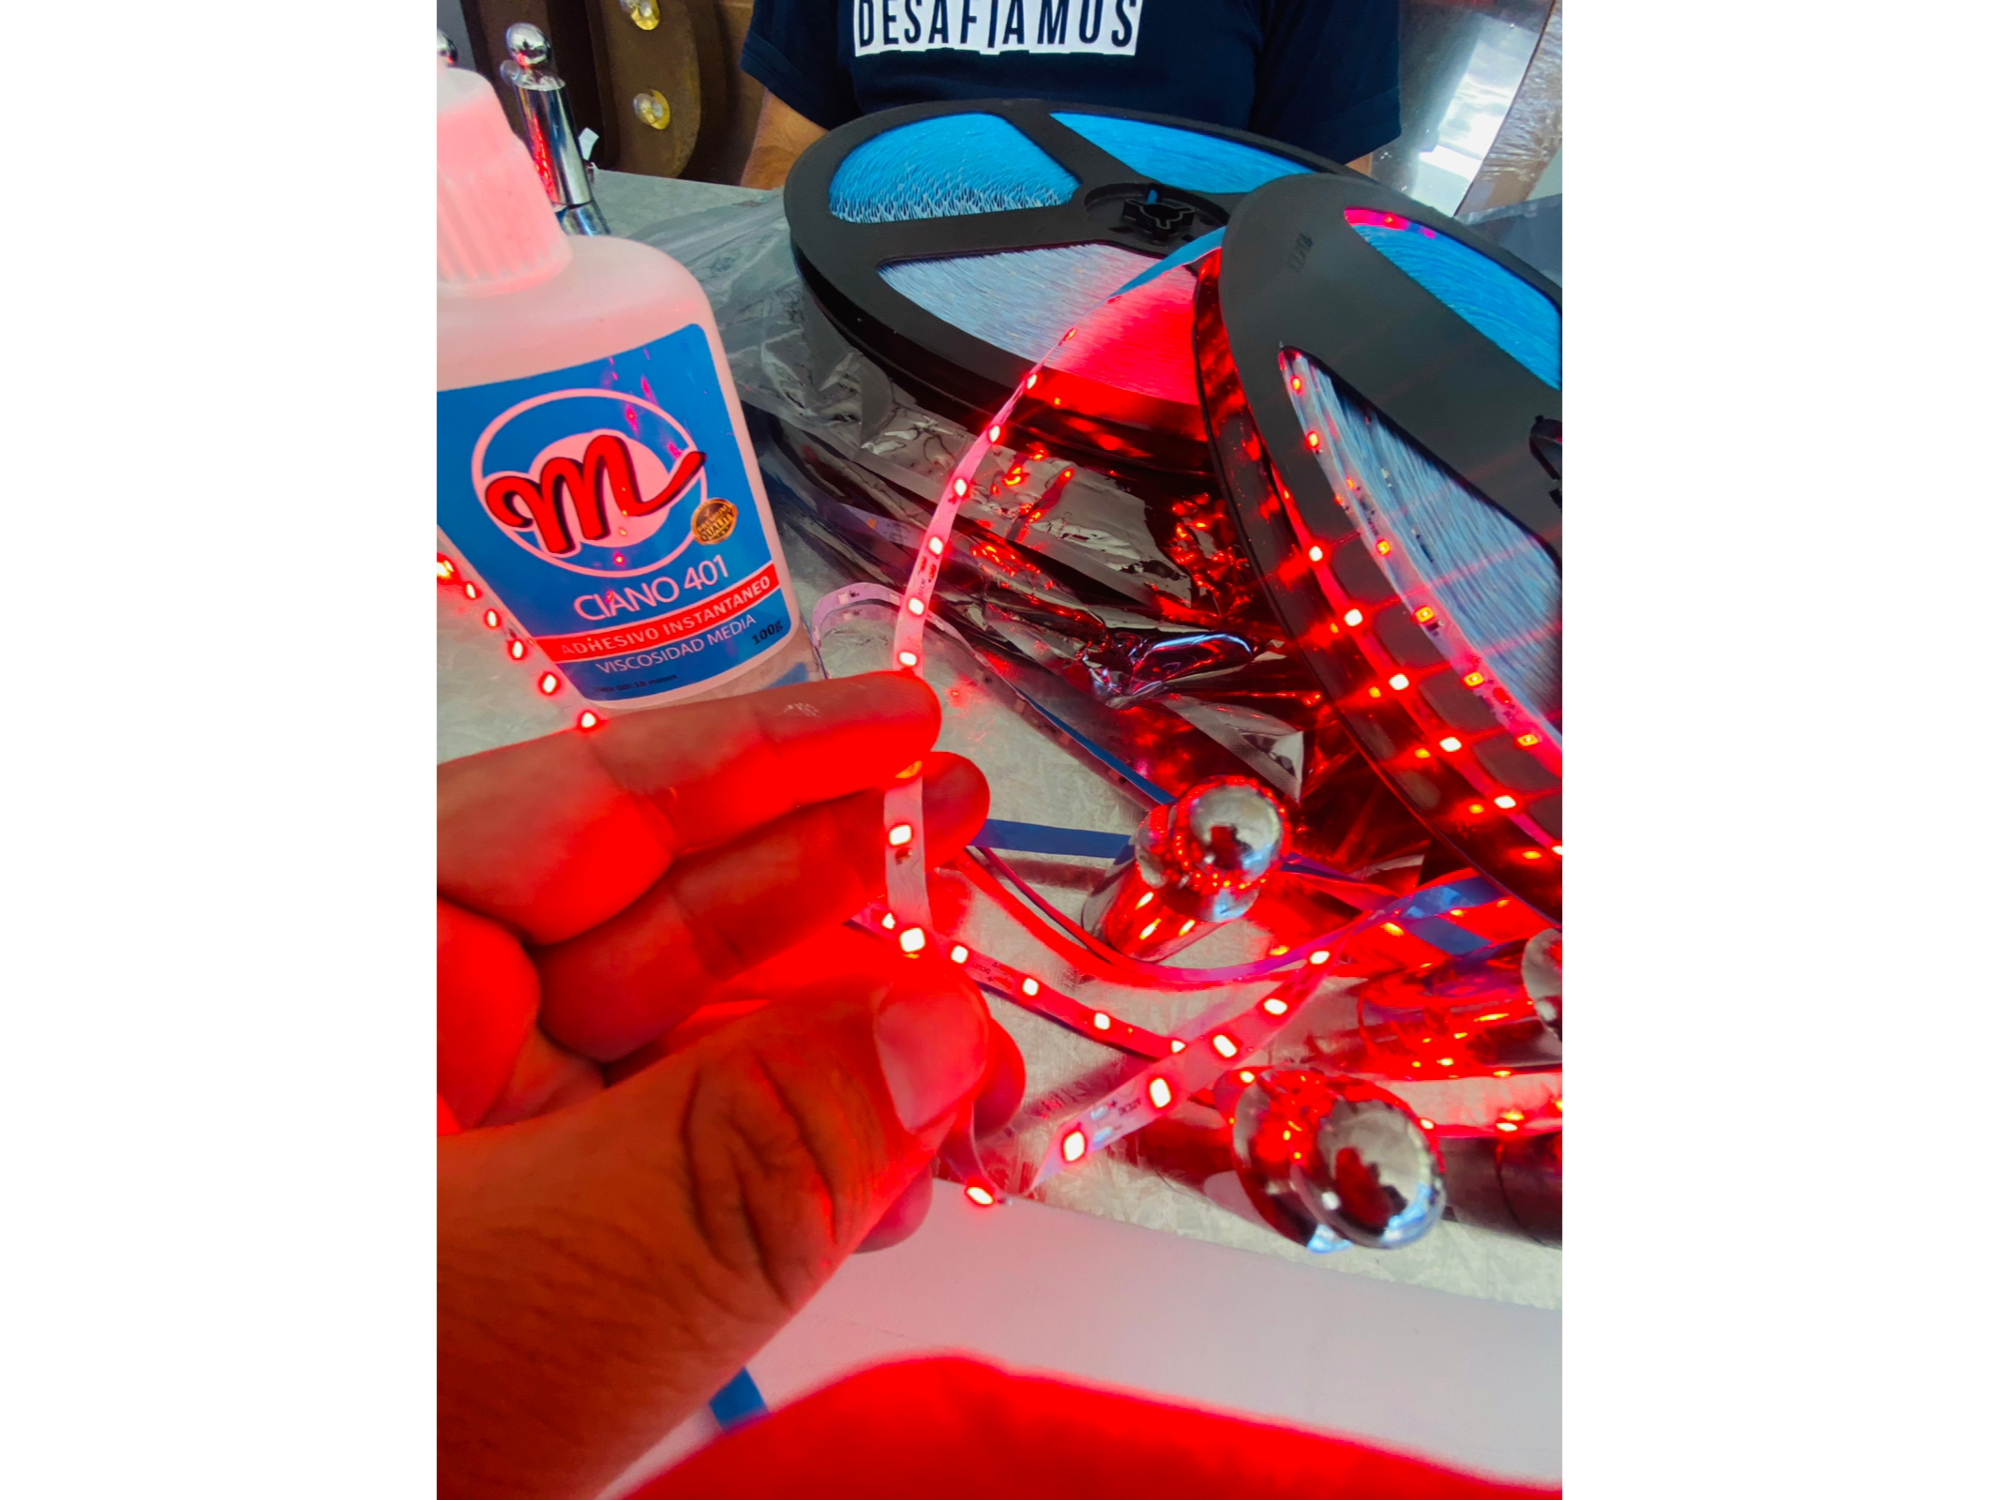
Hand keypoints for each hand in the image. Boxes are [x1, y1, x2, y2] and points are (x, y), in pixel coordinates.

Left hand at [436, 673, 1022, 1499]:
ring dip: (840, 1048)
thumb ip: (770, 1142)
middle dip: (833, 894)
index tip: (912, 722)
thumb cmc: (388, 1423)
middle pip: (656, 911)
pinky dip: (794, 1157)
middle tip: (972, 852)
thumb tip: (946, 1031)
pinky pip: (680, 1149)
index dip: (770, 750)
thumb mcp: (578, 1272)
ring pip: (685, 1038)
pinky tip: (897, 1166)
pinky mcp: (526, 1222)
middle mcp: (431, 1021)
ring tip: (971, 1058)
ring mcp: (477, 1127)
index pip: (592, 805)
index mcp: (393, 965)